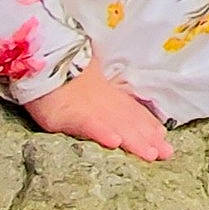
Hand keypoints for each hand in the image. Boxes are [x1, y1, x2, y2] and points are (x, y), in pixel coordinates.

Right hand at [23, 52, 173, 162]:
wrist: (40, 55)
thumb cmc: (60, 66)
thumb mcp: (85, 76)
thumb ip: (99, 88)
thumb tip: (111, 96)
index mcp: (105, 91)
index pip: (130, 109)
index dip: (147, 123)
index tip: (163, 136)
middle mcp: (101, 100)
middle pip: (128, 121)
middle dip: (148, 139)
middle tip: (167, 154)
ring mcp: (86, 107)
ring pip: (115, 125)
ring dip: (134, 140)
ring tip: (150, 154)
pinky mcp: (69, 114)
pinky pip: (88, 124)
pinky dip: (102, 132)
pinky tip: (114, 142)